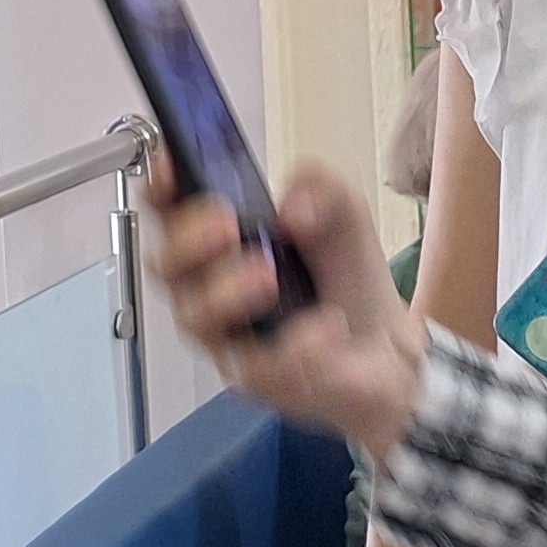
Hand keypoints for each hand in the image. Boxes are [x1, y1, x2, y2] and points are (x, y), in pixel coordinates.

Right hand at [147, 162, 427, 463]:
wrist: (386, 345)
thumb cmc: (344, 278)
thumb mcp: (342, 213)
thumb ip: (319, 189)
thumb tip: (291, 211)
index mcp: (220, 240)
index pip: (168, 210)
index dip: (160, 187)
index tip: (171, 167)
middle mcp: (210, 289)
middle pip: (166, 266)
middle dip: (188, 242)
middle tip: (227, 226)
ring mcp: (228, 337)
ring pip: (197, 320)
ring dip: (226, 292)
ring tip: (268, 276)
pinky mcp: (260, 379)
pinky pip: (259, 367)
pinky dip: (296, 344)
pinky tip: (328, 326)